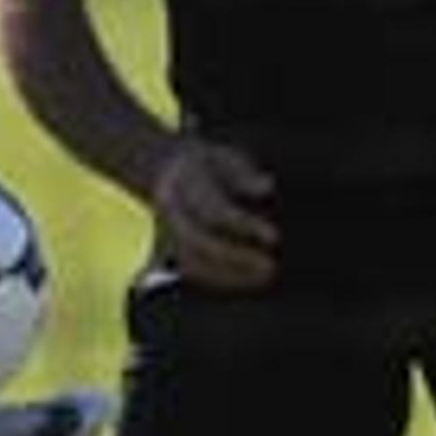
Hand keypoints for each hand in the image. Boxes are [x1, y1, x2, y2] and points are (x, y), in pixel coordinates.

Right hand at [151, 137, 278, 288]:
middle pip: (200, 242)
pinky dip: (221, 278)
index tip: (274, 238)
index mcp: (183, 181)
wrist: (162, 167)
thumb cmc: (204, 164)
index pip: (214, 210)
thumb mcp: (223, 156)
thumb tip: (266, 186)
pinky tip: (248, 279)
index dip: (244, 226)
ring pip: (193, 262)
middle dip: (236, 258)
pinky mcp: (168, 247)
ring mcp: (165, 230)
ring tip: (264, 277)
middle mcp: (169, 208)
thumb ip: (242, 171)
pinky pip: (193, 270)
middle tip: (271, 268)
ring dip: (229, 274)